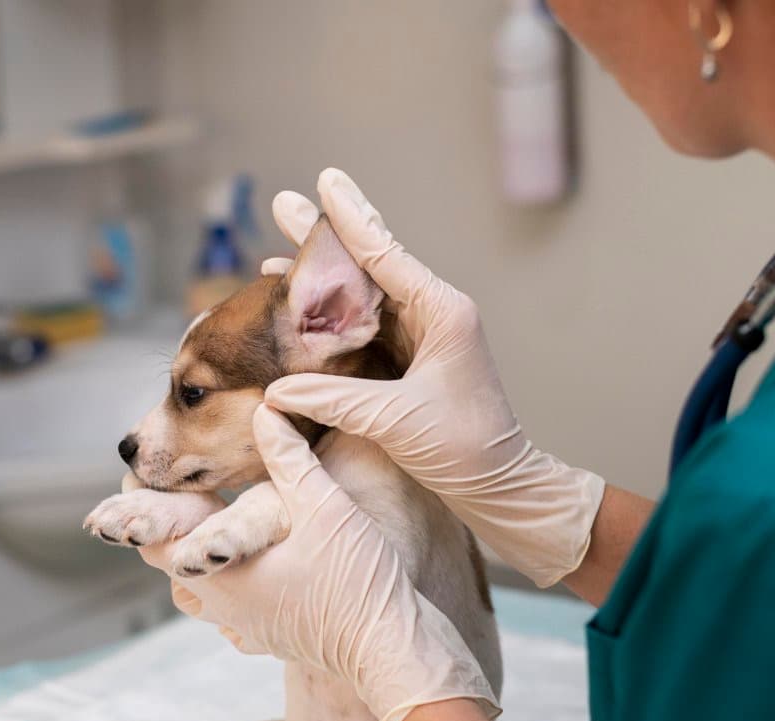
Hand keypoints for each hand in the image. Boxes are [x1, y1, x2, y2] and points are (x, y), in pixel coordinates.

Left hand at [139, 405, 498, 720]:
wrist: (392, 653)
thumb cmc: (357, 582)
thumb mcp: (323, 506)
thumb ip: (289, 457)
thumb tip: (265, 411)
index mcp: (221, 576)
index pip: (153, 540)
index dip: (140, 505)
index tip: (140, 472)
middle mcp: (225, 608)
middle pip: (171, 566)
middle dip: (168, 527)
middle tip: (175, 488)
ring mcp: (249, 629)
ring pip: (201, 592)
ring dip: (198, 558)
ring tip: (210, 523)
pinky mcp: (275, 639)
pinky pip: (233, 610)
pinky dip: (230, 581)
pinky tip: (255, 562)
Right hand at [257, 168, 605, 588]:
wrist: (499, 485)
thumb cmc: (465, 449)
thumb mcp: (395, 420)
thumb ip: (334, 398)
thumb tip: (276, 389)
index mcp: (442, 312)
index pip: (386, 254)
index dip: (350, 219)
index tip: (325, 181)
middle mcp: (433, 314)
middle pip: (369, 266)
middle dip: (324, 238)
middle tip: (284, 204)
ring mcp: (421, 337)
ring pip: (362, 296)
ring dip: (320, 280)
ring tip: (275, 253)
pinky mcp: (409, 362)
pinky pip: (362, 329)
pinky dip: (328, 319)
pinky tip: (296, 309)